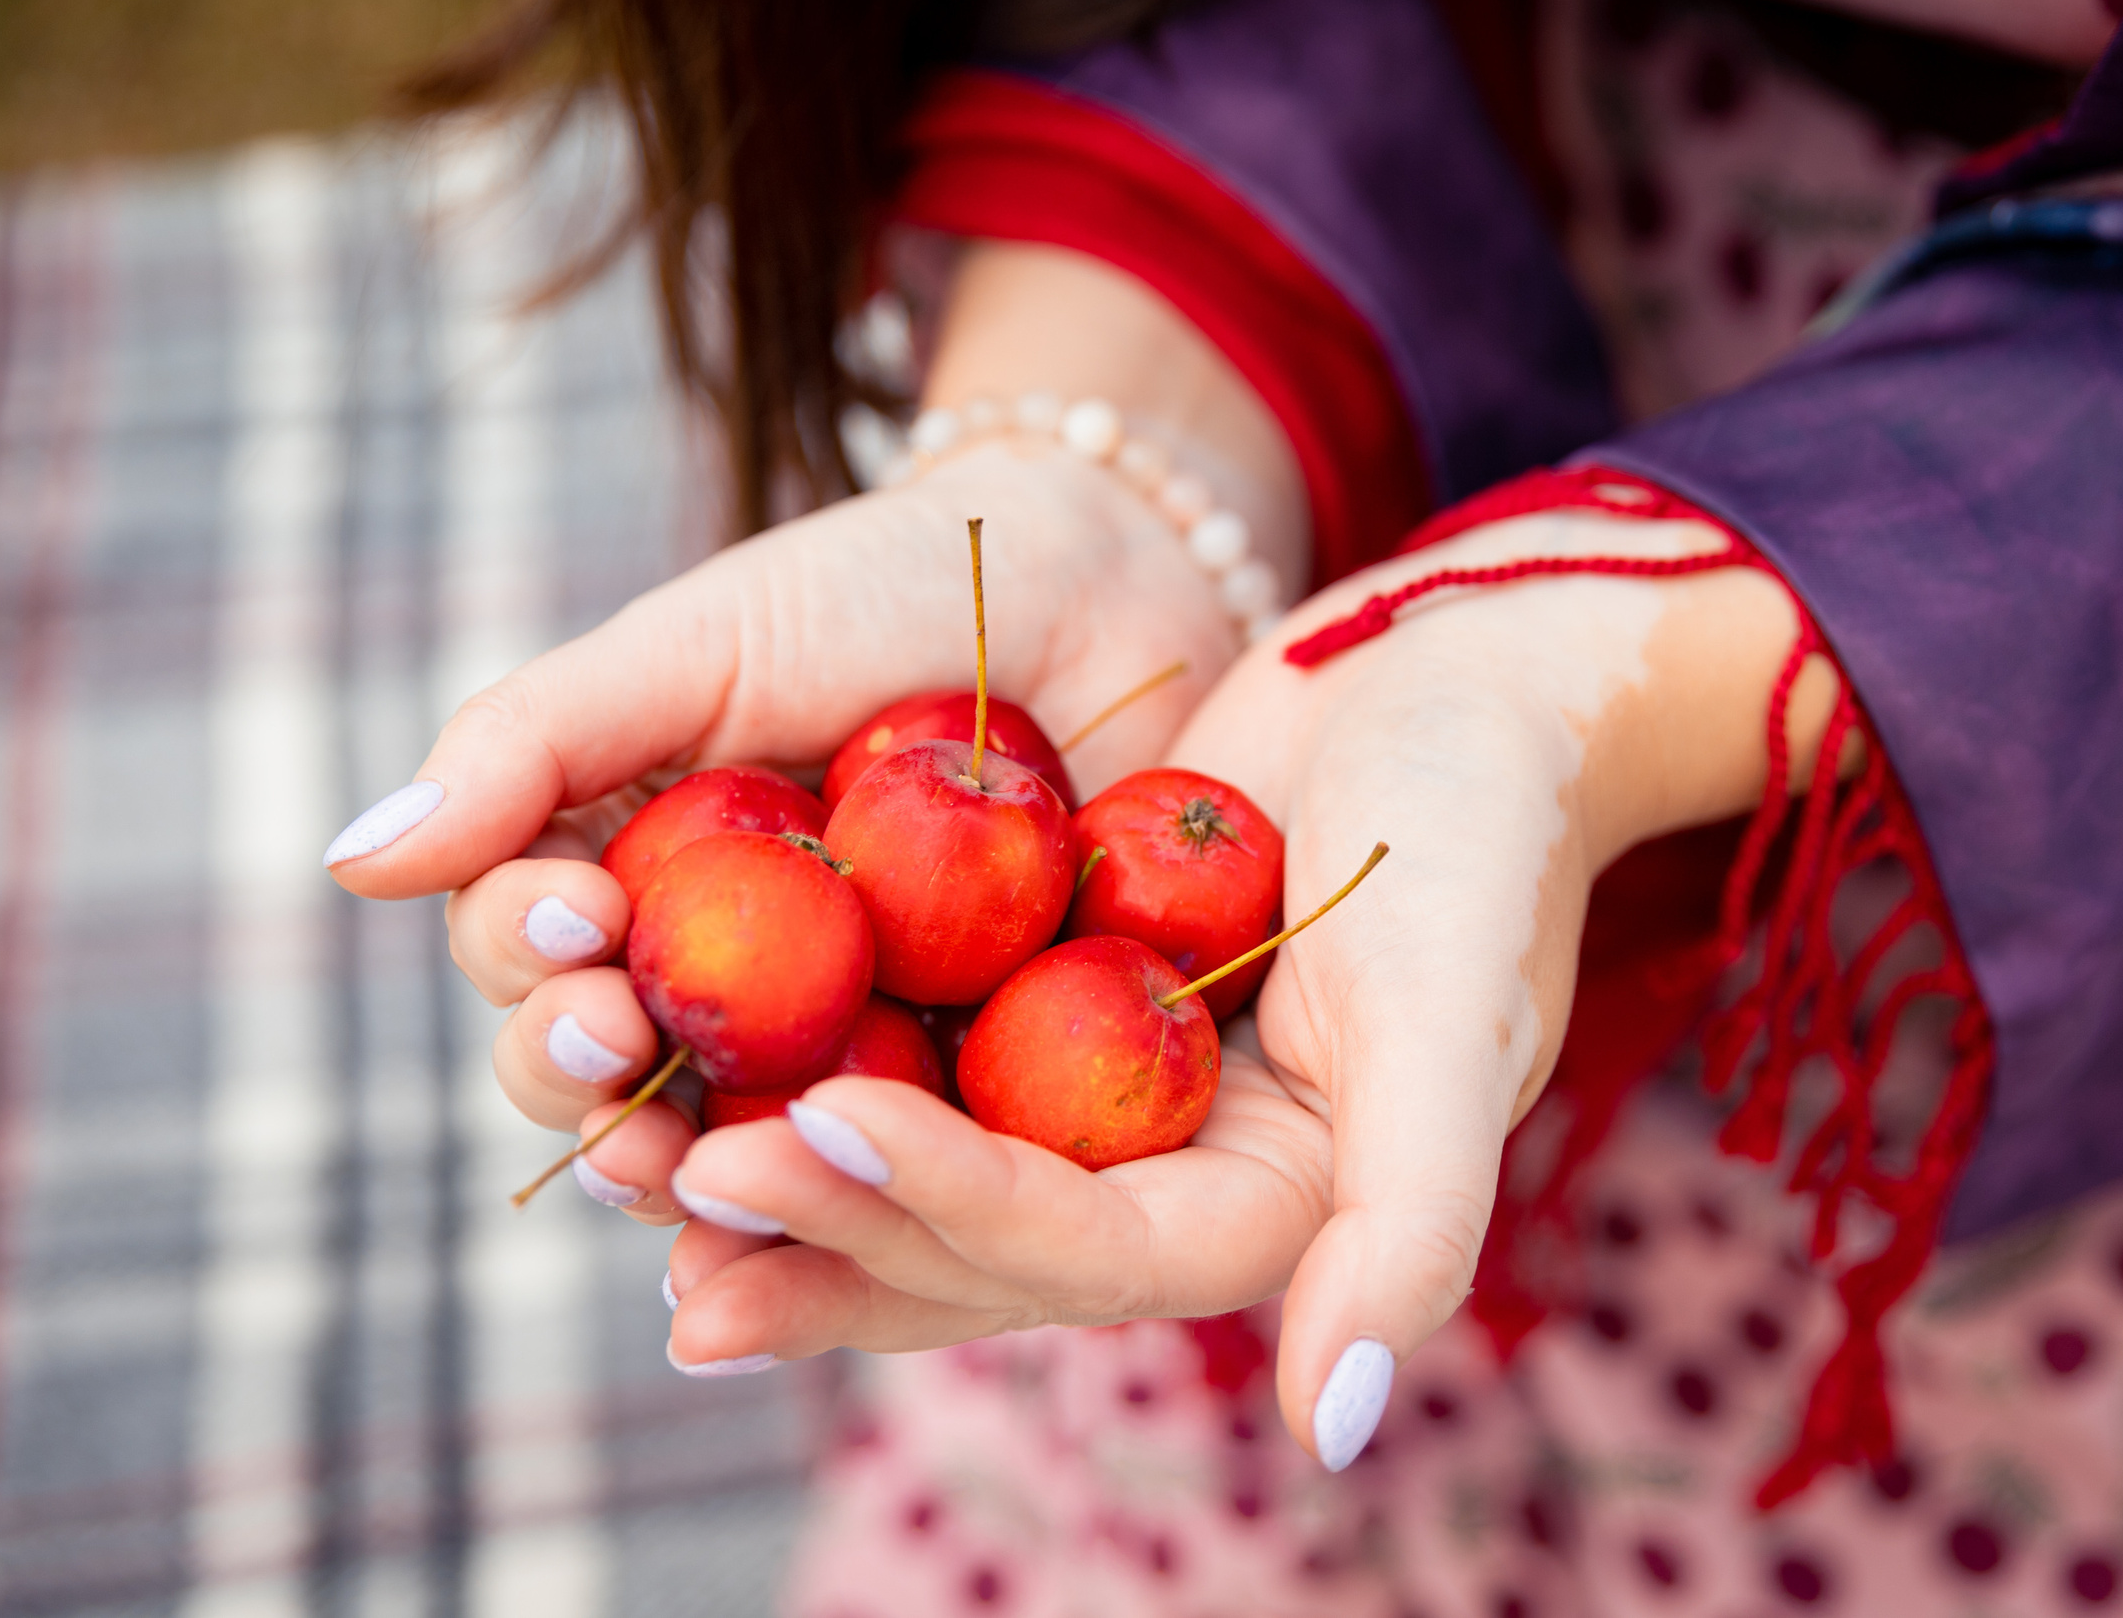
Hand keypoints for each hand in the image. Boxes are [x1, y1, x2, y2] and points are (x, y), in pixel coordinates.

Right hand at [328, 449, 1243, 1222]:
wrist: (1095, 588)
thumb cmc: (875, 592)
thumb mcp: (697, 642)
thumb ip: (532, 743)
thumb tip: (349, 861)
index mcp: (622, 877)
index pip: (525, 955)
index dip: (525, 959)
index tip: (573, 920)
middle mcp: (708, 979)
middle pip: (601, 1078)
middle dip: (584, 1079)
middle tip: (612, 1043)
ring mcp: (829, 1041)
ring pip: (726, 1149)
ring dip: (690, 1172)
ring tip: (690, 1165)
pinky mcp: (955, 1085)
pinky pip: (887, 1165)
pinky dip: (850, 1196)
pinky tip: (836, 1214)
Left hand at [661, 506, 1845, 1462]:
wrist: (1458, 687)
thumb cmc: (1479, 837)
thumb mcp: (1455, 1018)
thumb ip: (1412, 1226)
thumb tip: (1337, 1436)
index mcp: (1268, 1212)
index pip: (1086, 1251)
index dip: (948, 1208)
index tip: (817, 1128)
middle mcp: (1176, 1184)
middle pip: (979, 1245)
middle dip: (832, 1216)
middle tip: (679, 1172)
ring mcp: (1112, 1107)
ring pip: (928, 1177)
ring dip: (793, 1182)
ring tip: (643, 1169)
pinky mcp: (1061, 1019)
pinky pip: (925, 1068)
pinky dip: (822, 1071)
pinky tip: (705, 1064)